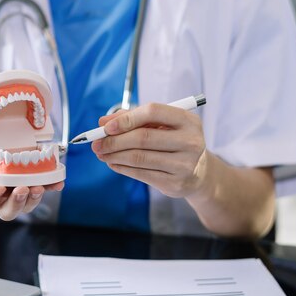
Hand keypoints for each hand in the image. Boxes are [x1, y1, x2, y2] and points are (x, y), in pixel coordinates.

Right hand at [0, 134, 63, 220]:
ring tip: (39, 186)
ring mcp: (18, 194)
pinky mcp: (33, 185)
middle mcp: (1, 197)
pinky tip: (58, 183)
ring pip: (26, 206)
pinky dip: (52, 187)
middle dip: (16, 203)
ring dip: (34, 199)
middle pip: (8, 211)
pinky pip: (44, 190)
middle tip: (23, 189)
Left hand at [91, 103, 206, 198]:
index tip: (106, 126)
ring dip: (114, 155)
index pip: (153, 112)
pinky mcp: (175, 183)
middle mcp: (190, 141)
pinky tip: (113, 163)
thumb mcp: (161, 125)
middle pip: (143, 137)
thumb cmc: (174, 142)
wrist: (199, 172)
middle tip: (96, 143)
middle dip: (114, 140)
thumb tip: (103, 122)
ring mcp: (184, 164)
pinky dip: (122, 168)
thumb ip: (133, 119)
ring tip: (100, 153)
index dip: (126, 119)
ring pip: (139, 158)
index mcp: (188, 120)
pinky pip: (141, 174)